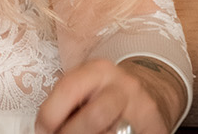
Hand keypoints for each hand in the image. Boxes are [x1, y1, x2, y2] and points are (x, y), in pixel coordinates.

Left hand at [34, 57, 180, 133]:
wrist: (149, 92)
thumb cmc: (106, 92)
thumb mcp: (86, 85)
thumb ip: (67, 100)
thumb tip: (44, 128)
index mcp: (99, 70)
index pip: (69, 89)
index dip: (50, 115)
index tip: (42, 130)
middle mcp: (123, 86)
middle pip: (93, 117)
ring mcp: (142, 108)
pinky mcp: (156, 127)